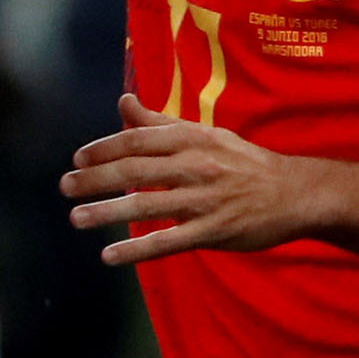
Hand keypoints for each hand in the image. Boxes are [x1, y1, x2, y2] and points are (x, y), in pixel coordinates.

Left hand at [61, 93, 318, 266]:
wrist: (293, 193)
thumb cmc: (242, 162)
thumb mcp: (204, 134)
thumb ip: (160, 122)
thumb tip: (123, 101)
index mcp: (191, 139)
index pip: (138, 140)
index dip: (105, 148)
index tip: (77, 159)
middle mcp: (195, 166)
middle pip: (135, 171)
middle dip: (96, 179)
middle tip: (64, 187)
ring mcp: (203, 200)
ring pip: (147, 206)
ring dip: (107, 213)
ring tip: (77, 218)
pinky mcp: (212, 231)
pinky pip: (168, 242)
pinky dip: (137, 249)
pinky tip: (110, 256)